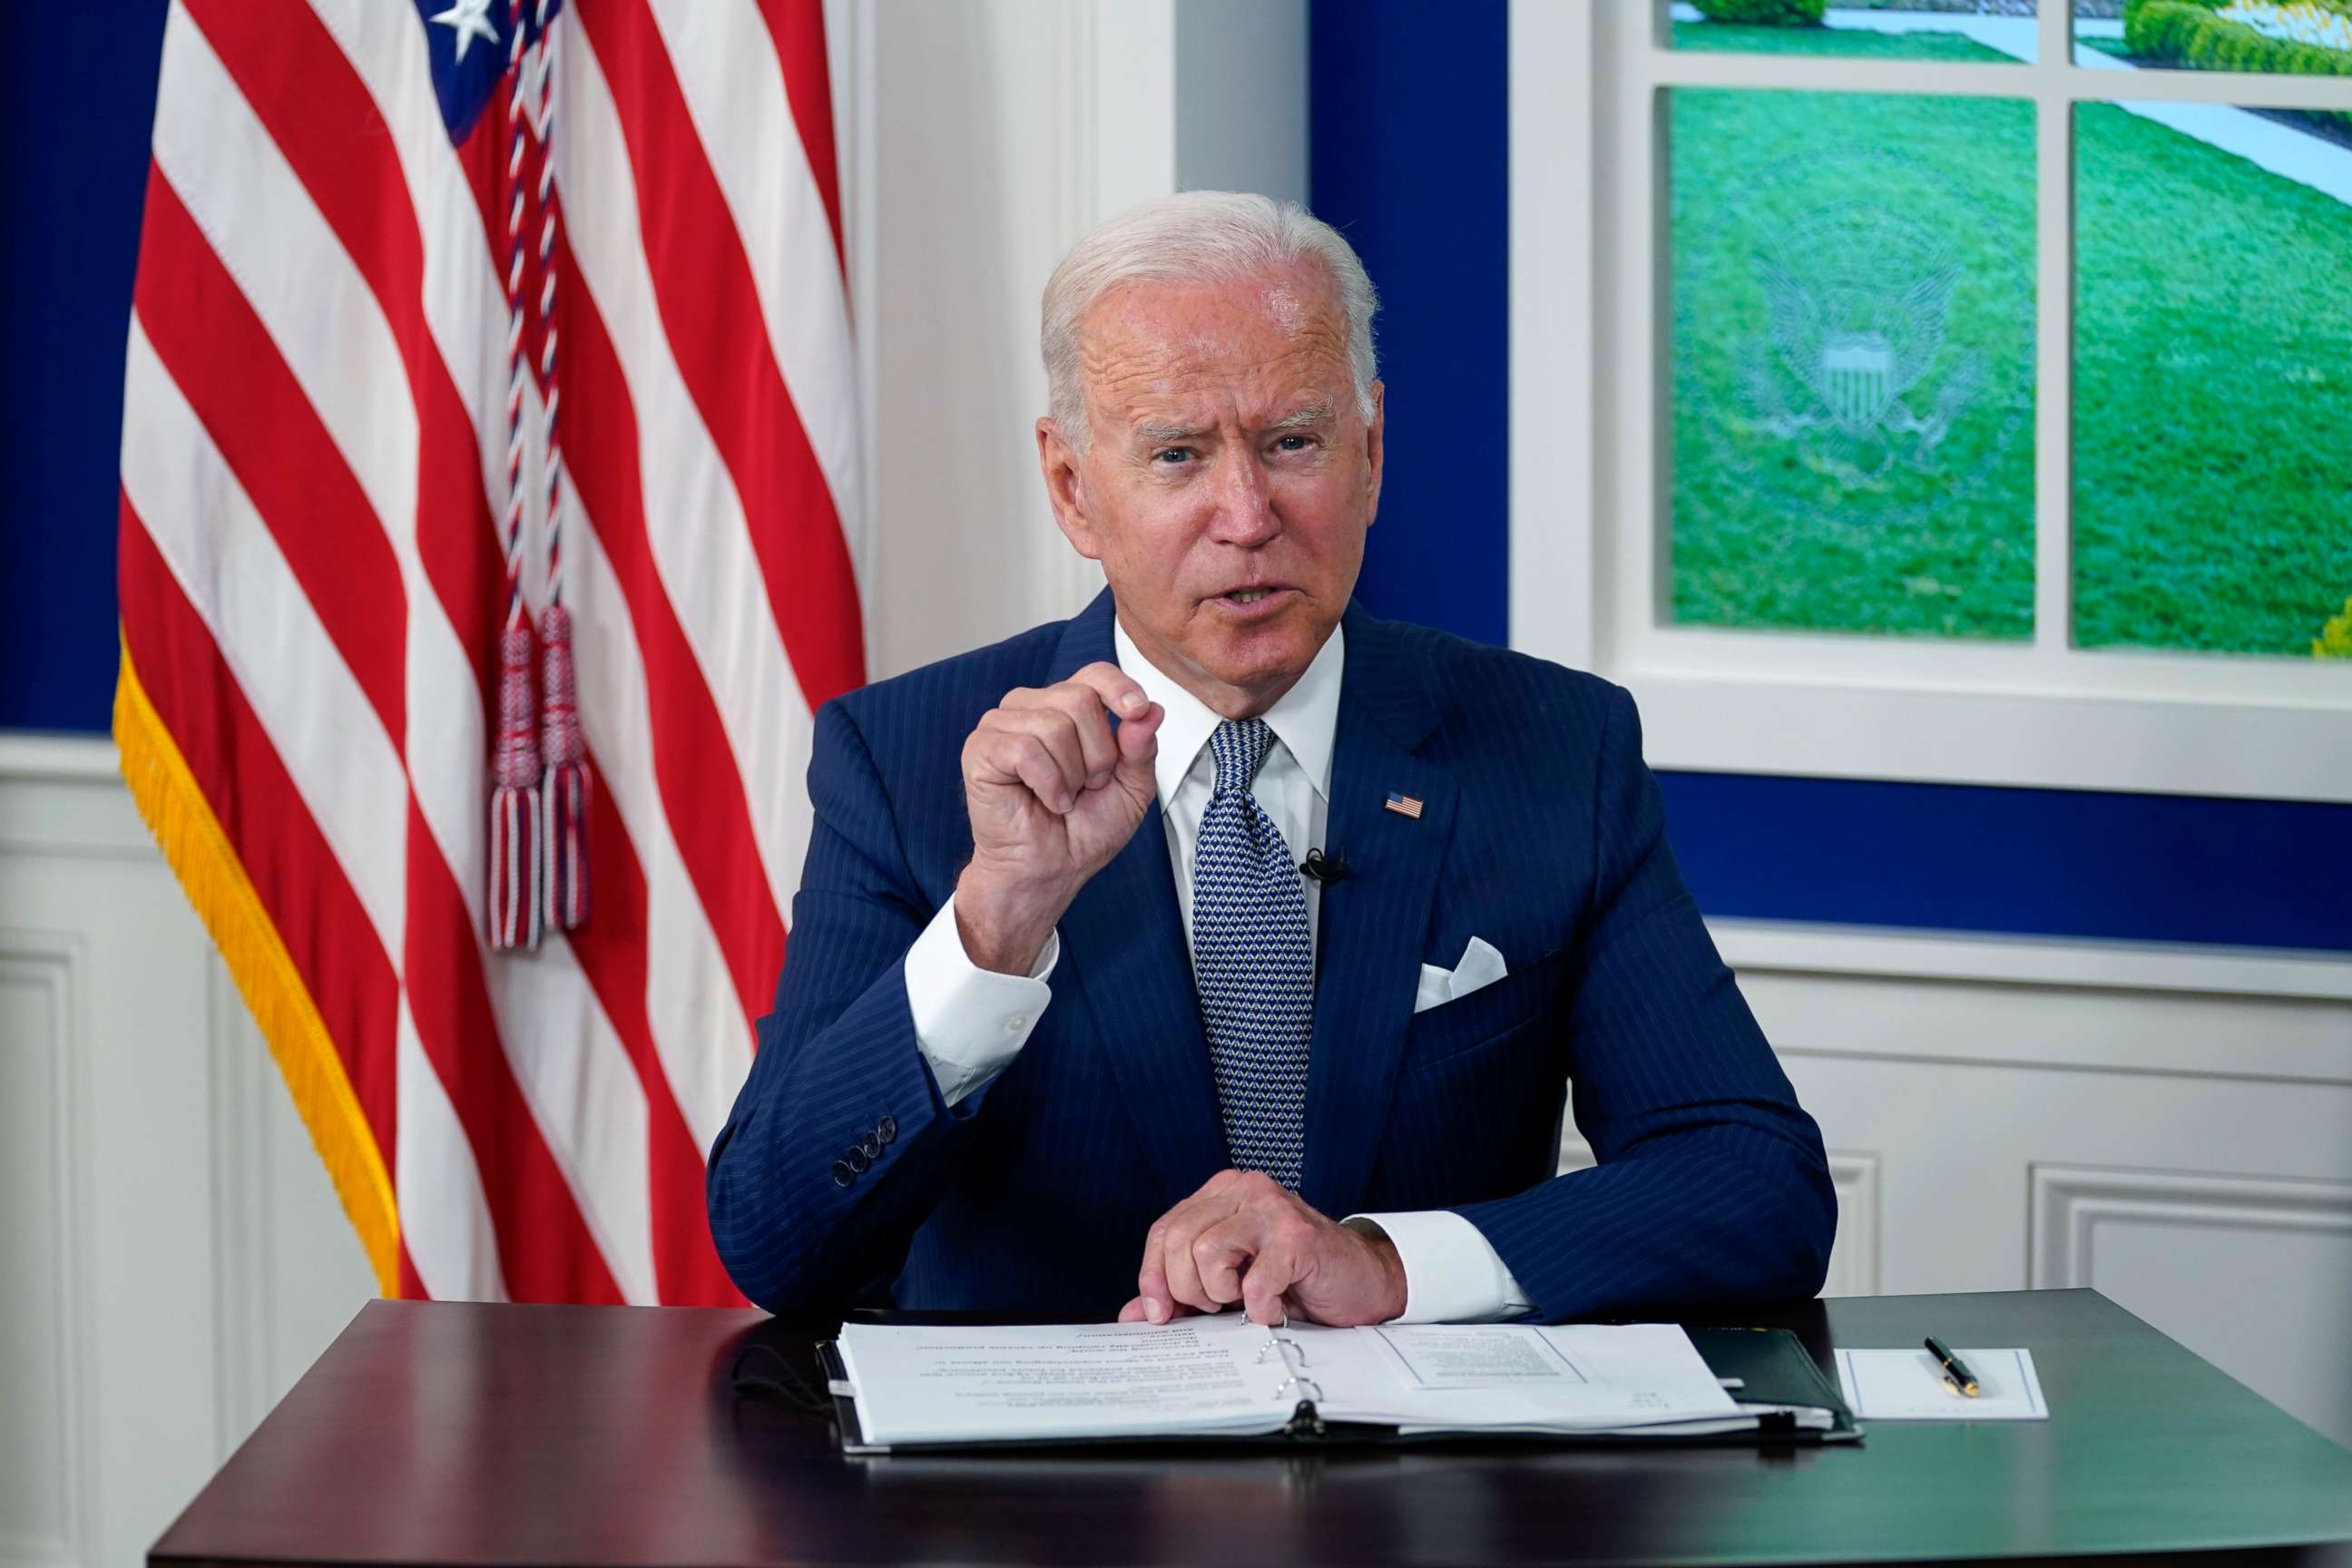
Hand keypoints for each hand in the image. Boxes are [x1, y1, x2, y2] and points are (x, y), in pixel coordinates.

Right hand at [956, 661, 1162, 973]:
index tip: (1136, 711)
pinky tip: (1044, 800)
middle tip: (1086, 786)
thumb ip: (1142, 749)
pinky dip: (1047, 783)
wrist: (1050, 871)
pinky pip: (1026, 749)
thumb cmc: (1083, 830)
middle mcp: (1033, 707)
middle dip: (1098, 754)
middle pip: (1080, 699)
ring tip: (1062, 797)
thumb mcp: (1131, 789)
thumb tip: (1151, 711)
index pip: (1095, 674)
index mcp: (1069, 708)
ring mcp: (1002, 724)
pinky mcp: (980, 749)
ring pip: (1054, 724)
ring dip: (1071, 775)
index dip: (1119, 688)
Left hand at [1116, 1170, 1408, 1327]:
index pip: (1163, 1230)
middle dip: (1188, 1289)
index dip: (1153, 1277)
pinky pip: (1252, 1283)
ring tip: (1247, 1299)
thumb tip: (1133, 1315)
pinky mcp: (1297, 1236)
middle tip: (1218, 1305)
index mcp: (1221, 1193)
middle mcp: (1244, 1189)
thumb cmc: (1295, 1280)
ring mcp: (1271, 1208)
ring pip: (1205, 1253)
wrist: (1362, 1282)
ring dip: (1222, 1294)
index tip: (1161, 1314)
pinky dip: (1259, 1310)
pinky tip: (1275, 1308)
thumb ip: (1182, 1293)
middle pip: (1177, 1241)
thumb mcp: (1230, 1285)